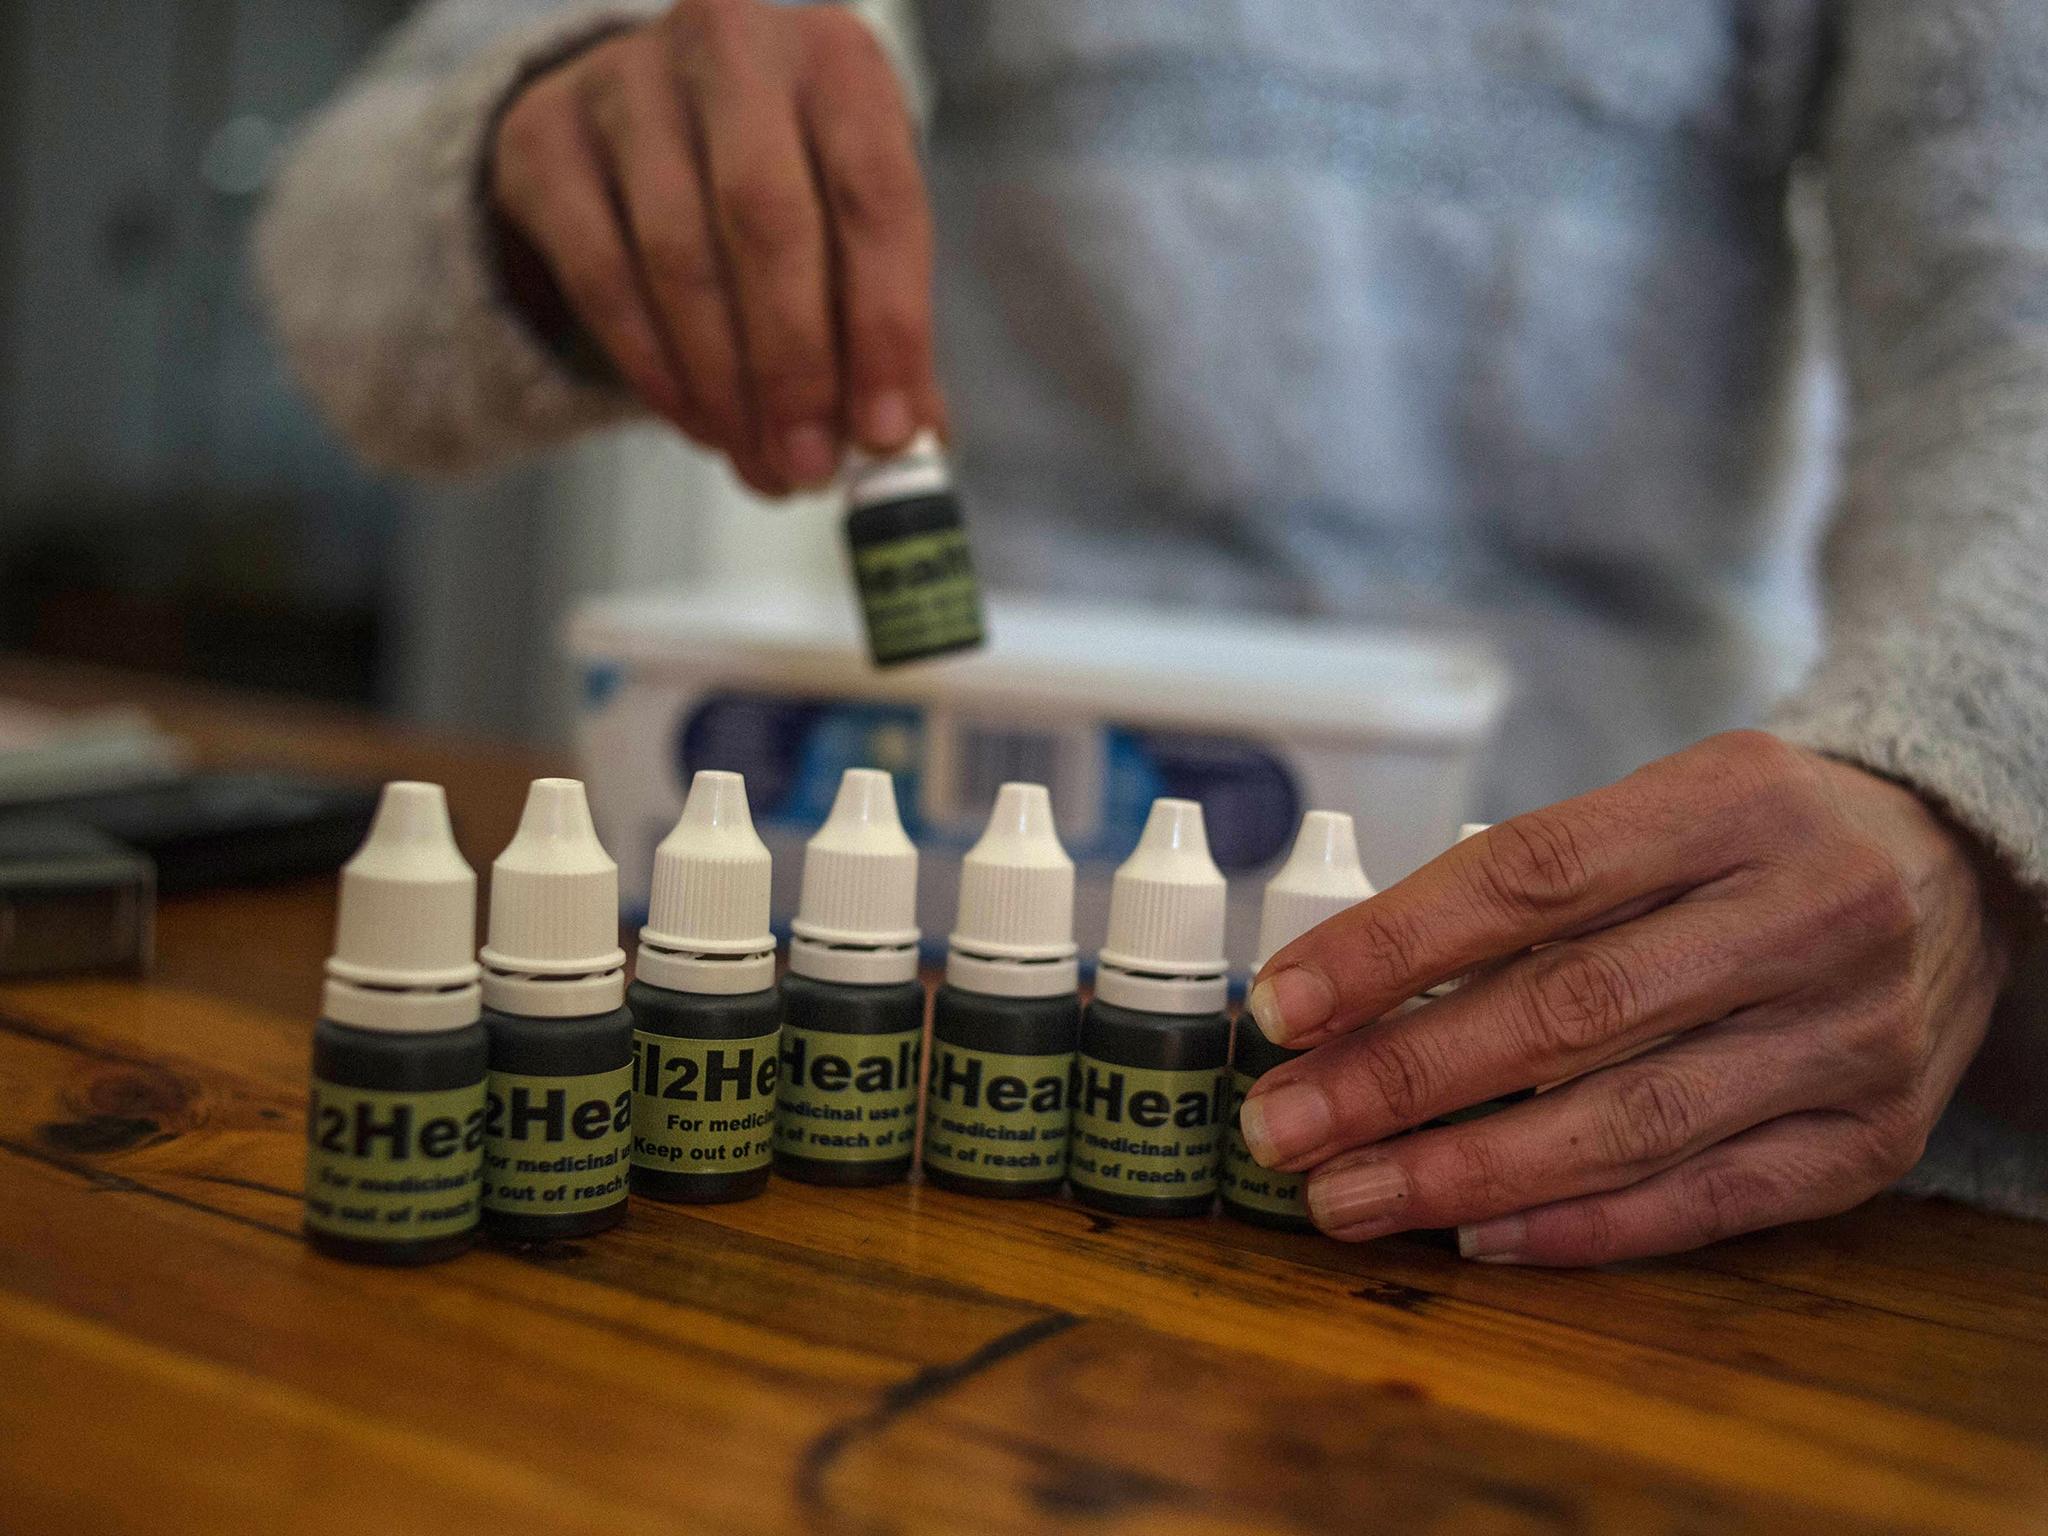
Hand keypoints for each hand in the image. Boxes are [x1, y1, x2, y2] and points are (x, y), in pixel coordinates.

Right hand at [490, 0, 941, 494]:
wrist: (644, 127)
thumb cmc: (784, 188)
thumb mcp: (851, 237)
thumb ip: (885, 335)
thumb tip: (910, 446)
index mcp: (840, 62)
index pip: (876, 197)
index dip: (885, 326)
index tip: (885, 433)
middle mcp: (734, 45)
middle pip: (768, 222)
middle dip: (794, 367)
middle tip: (809, 468)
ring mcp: (627, 81)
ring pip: (680, 257)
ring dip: (725, 385)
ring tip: (760, 464)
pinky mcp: (545, 138)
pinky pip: (602, 275)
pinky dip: (655, 368)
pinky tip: (699, 423)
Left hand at [1239, 731, 2015, 1264]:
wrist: (1957, 871)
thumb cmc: (1759, 838)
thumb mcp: (1664, 803)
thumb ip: (1531, 881)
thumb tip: (1342, 989)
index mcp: (1735, 800)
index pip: (1532, 875)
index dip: (1392, 945)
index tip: (1282, 1004)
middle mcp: (1810, 913)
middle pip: (1569, 1010)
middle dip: (1400, 1078)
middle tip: (1281, 1126)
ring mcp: (1852, 1036)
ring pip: (1628, 1123)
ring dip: (1462, 1171)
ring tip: (1344, 1195)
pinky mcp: (1873, 1139)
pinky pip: (1707, 1200)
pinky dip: (1579, 1227)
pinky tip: (1471, 1236)